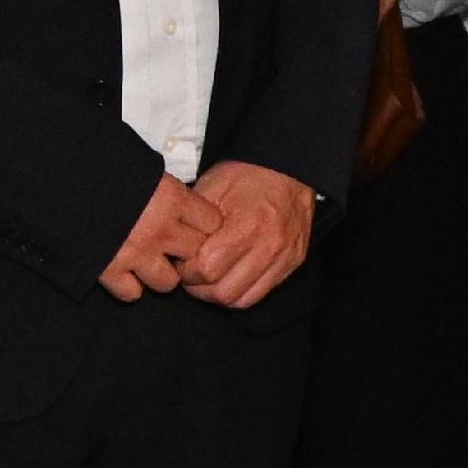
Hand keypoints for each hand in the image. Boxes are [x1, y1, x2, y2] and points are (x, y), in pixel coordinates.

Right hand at [98, 172, 216, 301]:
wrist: (53, 176)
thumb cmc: (99, 164)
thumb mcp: (140, 166)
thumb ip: (163, 187)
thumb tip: (180, 199)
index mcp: (170, 197)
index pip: (213, 222)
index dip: (205, 224)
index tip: (195, 223)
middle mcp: (159, 229)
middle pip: (197, 255)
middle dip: (187, 251)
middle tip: (172, 245)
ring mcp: (134, 253)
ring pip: (168, 282)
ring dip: (160, 273)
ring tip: (147, 260)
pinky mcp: (107, 270)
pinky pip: (132, 293)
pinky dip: (128, 285)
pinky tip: (122, 270)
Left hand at [177, 160, 316, 307]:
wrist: (286, 168)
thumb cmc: (245, 176)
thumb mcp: (211, 189)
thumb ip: (193, 224)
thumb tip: (173, 251)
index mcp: (247, 227)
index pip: (207, 270)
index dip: (186, 271)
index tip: (182, 261)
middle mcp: (269, 247)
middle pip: (223, 292)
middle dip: (199, 287)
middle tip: (191, 273)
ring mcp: (284, 258)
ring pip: (242, 300)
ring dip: (219, 294)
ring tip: (209, 278)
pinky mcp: (293, 263)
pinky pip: (260, 293)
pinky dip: (240, 292)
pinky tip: (230, 277)